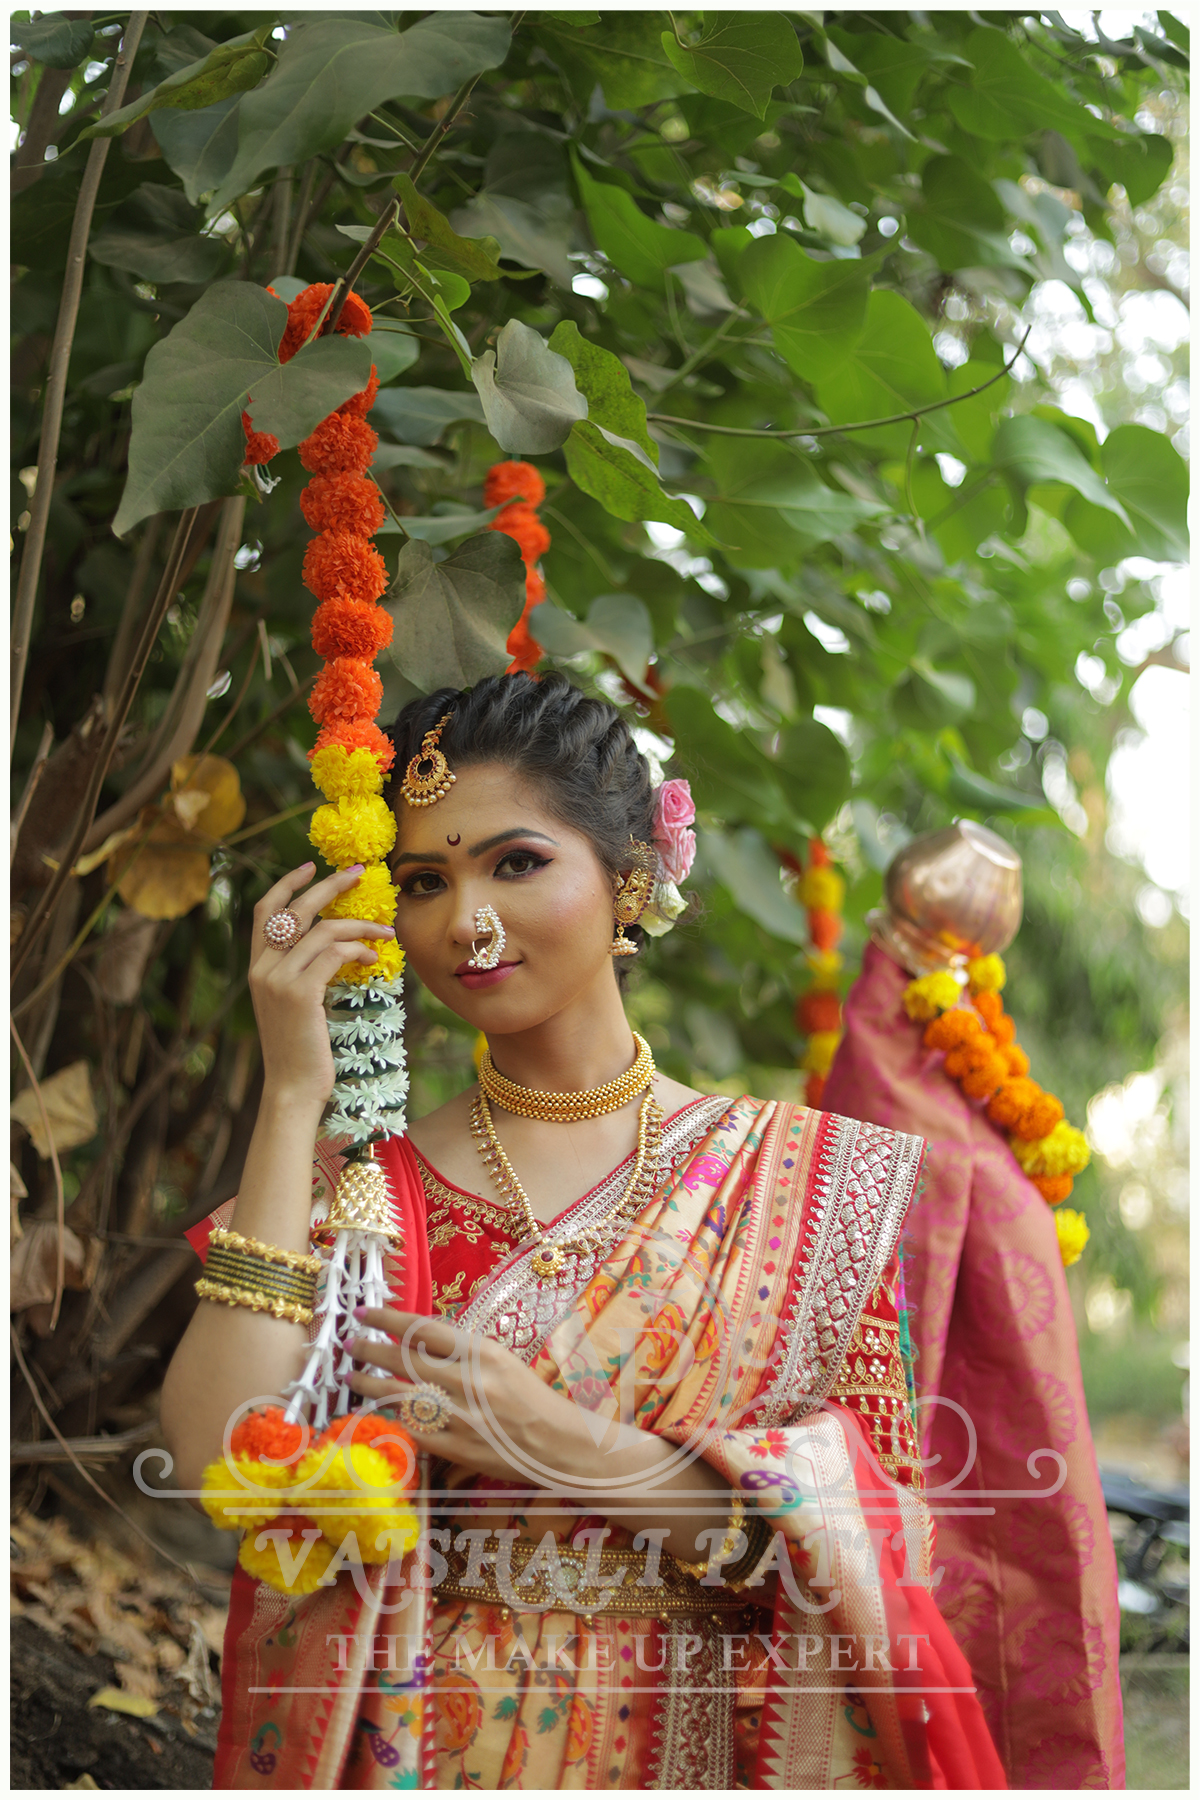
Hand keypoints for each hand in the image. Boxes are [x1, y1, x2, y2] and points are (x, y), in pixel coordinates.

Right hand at [250, 862, 395, 1112]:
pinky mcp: (300, 993)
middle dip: (329, 884)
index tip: (310, 866)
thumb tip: (335, 946)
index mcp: (257, 967)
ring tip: (385, 929)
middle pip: (296, 909)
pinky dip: (358, 948)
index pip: (265, 911)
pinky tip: (372, 956)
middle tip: (358, 872)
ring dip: (360, 924)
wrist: (292, 1089)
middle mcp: (262, 968)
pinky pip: (335, 953)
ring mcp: (278, 979)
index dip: (287, 884)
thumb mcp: (294, 1005)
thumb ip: (302, 974)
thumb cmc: (301, 1050)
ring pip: (323, 930)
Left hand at [347, 1308, 594, 1488]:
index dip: (387, 1319)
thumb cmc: (529, 1396)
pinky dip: (392, 1421)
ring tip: (351, 1378)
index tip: (364, 1313)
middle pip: (405, 1361)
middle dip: (370, 1351)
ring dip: (370, 1386)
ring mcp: (463, 1418)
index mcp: (482, 1352)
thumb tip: (415, 1338)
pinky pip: (415, 1433)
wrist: (558, 1442)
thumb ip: (460, 1350)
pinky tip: (375, 1414)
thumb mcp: (500, 1359)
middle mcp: (470, 1381)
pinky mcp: (459, 1450)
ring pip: (401, 1397)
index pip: (423, 1328)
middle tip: (349, 1345)